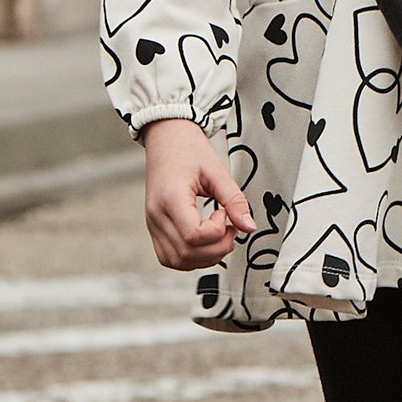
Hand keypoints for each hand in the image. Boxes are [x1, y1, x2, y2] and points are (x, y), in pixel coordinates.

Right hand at [141, 117, 255, 270]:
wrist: (166, 140)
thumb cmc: (188, 151)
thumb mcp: (217, 171)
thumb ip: (234, 200)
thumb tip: (249, 227)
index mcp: (170, 198)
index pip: (194, 236)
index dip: (217, 232)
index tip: (223, 213)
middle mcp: (156, 215)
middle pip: (187, 254)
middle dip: (217, 248)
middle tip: (229, 228)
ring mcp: (152, 225)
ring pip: (178, 261)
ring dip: (206, 256)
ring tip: (219, 233)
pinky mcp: (154, 230)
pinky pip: (171, 257)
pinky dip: (192, 256)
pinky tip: (205, 240)